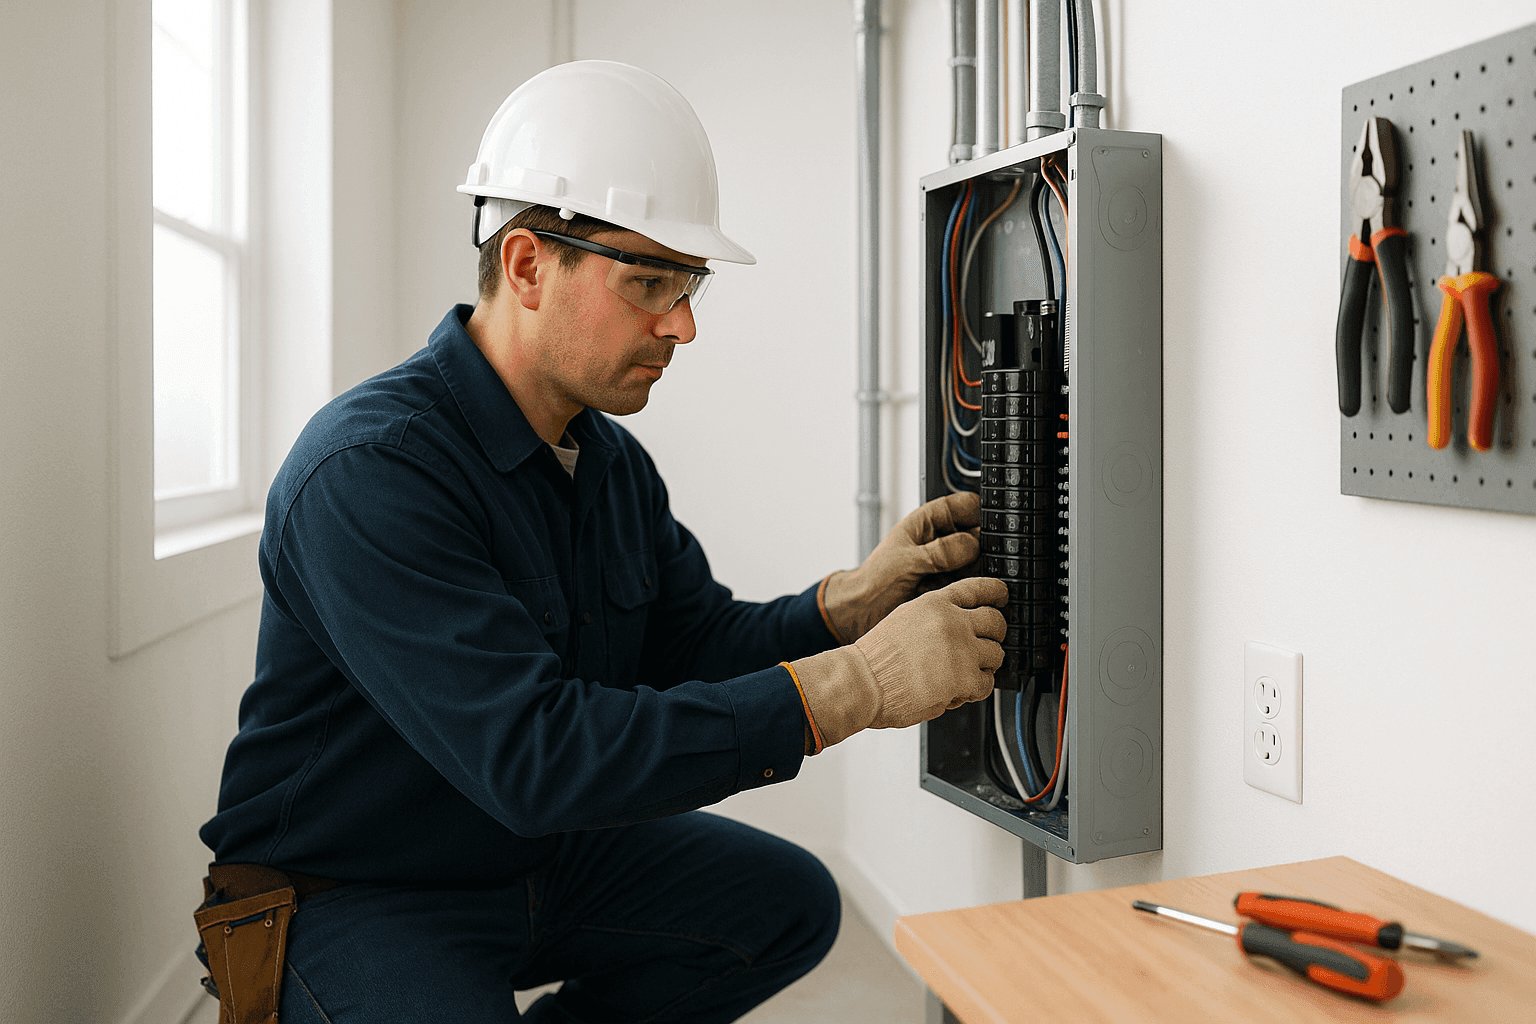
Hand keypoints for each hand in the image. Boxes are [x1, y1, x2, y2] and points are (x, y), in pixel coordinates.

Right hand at [790, 576, 1006, 750]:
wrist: (862, 682)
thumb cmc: (876, 658)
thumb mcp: (906, 618)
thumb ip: (936, 615)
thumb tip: (962, 622)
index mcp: (936, 603)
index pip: (980, 588)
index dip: (997, 594)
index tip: (1002, 599)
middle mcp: (952, 621)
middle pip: (996, 622)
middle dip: (994, 636)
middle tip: (983, 647)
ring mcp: (961, 649)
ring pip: (996, 655)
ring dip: (983, 666)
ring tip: (961, 674)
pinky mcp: (964, 678)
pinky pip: (986, 684)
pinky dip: (974, 691)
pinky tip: (955, 691)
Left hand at [821, 492, 981, 642]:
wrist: (865, 610)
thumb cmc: (874, 579)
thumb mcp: (905, 560)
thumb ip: (938, 552)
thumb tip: (970, 545)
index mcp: (929, 521)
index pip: (967, 505)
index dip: (980, 513)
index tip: (988, 528)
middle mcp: (943, 540)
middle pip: (979, 534)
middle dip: (983, 547)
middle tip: (975, 561)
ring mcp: (950, 563)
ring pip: (981, 560)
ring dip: (977, 570)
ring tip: (958, 580)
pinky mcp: (953, 584)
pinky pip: (974, 582)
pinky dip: (973, 587)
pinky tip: (959, 591)